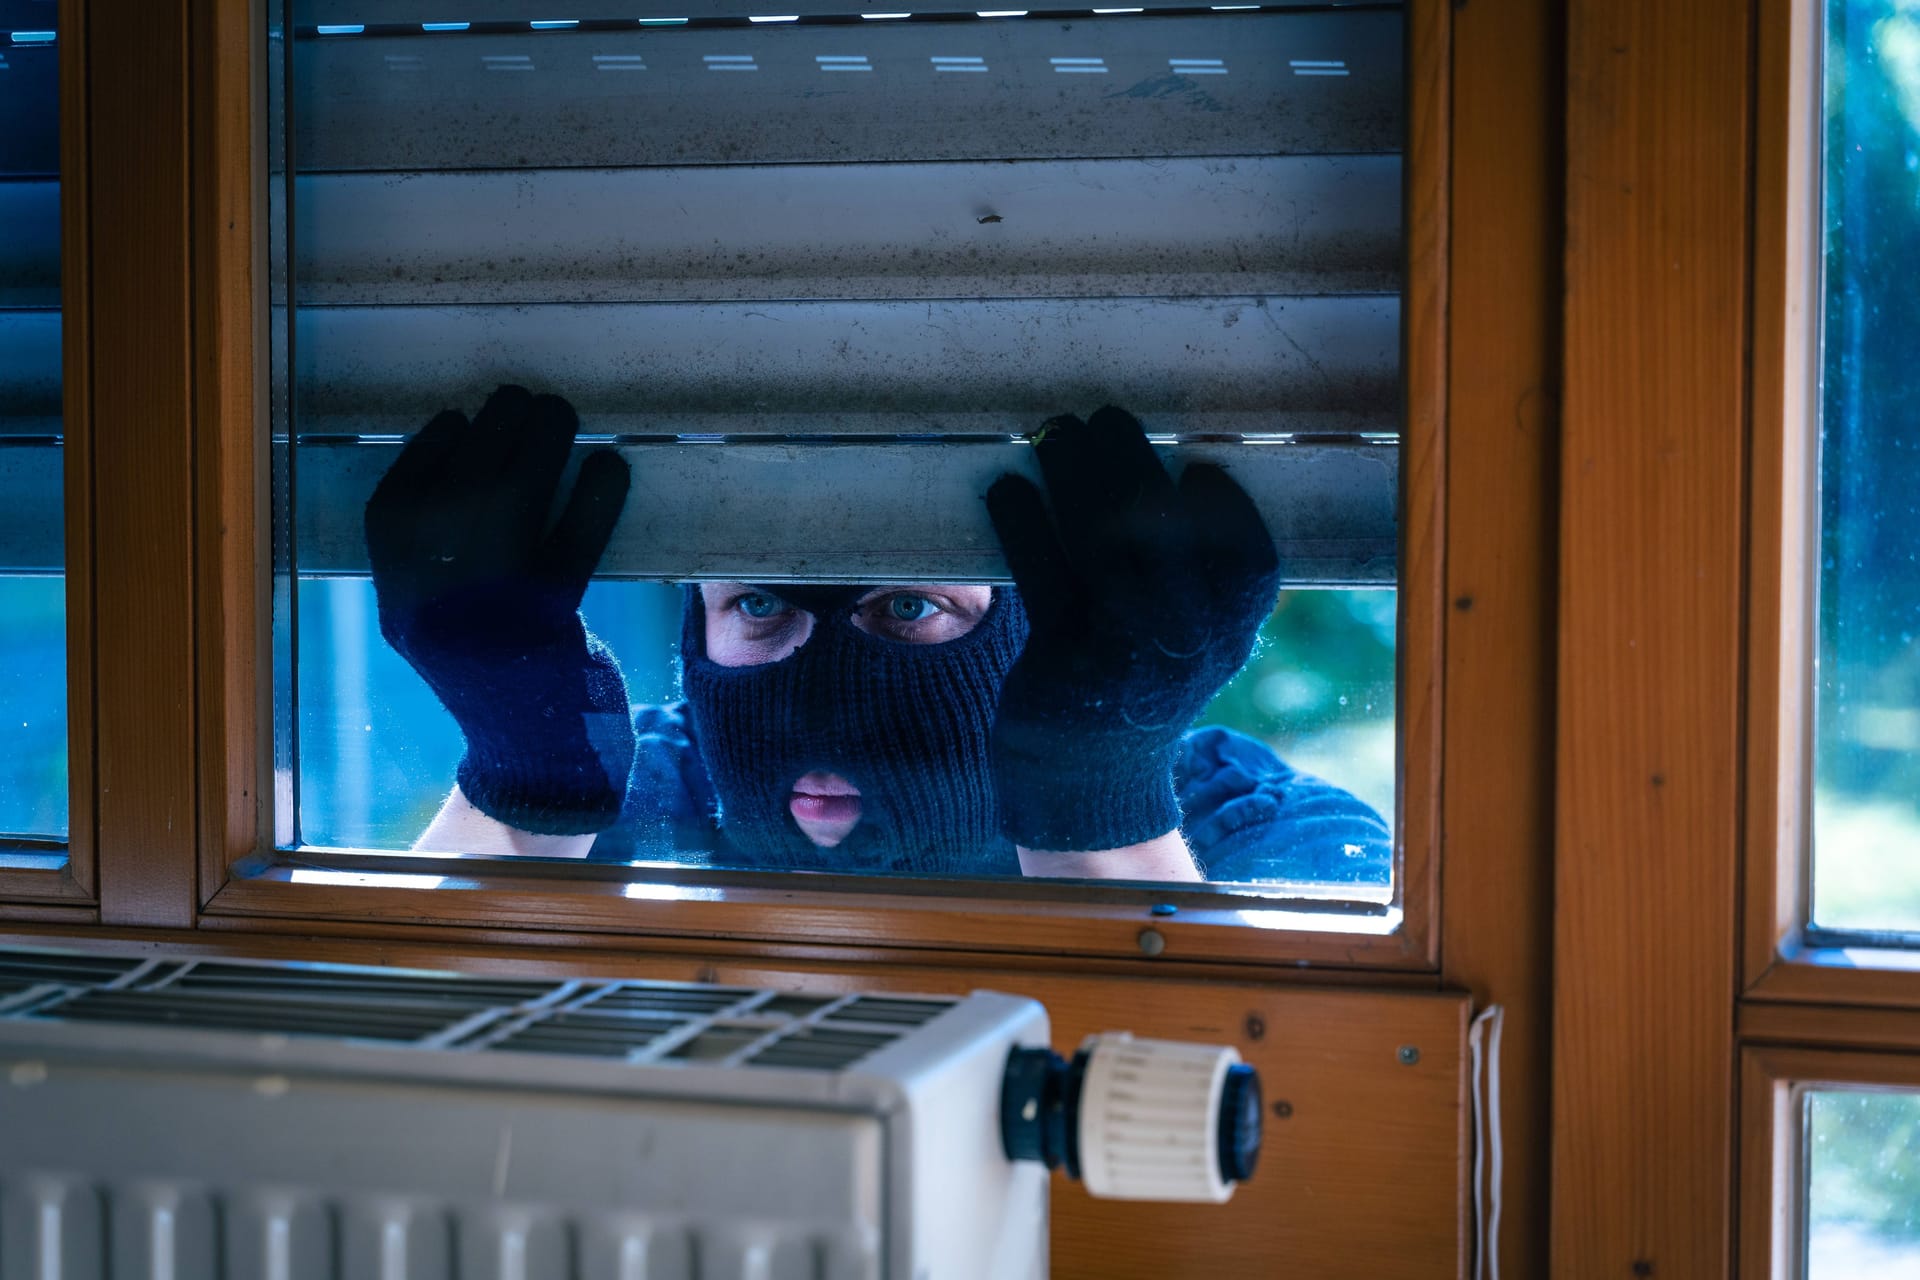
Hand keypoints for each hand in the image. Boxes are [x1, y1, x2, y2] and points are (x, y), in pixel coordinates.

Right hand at [365, 384, 634, 833]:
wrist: (522, 746)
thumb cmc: (476, 656)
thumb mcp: (422, 602)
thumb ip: (424, 533)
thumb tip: (459, 437)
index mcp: (392, 569)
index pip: (418, 469)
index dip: (453, 436)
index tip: (470, 418)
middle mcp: (429, 577)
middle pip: (473, 458)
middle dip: (508, 421)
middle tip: (531, 404)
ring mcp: (487, 594)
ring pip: (518, 480)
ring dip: (547, 435)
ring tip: (562, 417)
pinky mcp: (551, 611)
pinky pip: (577, 532)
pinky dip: (598, 493)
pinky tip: (609, 468)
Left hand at [986, 406, 1279, 852]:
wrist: (1087, 786)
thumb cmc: (1137, 685)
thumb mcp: (1191, 640)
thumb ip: (1194, 573)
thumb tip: (1166, 467)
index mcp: (1233, 634)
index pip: (1246, 555)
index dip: (1223, 507)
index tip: (1194, 468)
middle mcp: (1190, 644)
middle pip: (1164, 529)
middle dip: (1128, 461)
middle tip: (1103, 416)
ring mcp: (1126, 657)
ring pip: (1102, 544)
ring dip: (1074, 477)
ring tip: (1054, 432)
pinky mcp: (1064, 668)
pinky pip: (1044, 580)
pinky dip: (1023, 528)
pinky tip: (1007, 490)